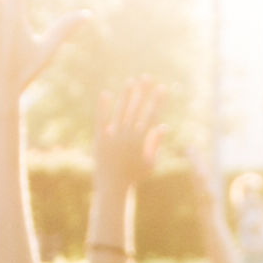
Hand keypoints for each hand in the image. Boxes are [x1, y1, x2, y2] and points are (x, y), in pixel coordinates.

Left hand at [92, 77, 162, 193]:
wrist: (112, 186)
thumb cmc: (133, 175)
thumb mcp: (149, 161)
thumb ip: (155, 143)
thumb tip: (163, 127)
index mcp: (140, 140)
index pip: (151, 115)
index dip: (157, 100)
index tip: (162, 88)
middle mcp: (127, 135)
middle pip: (136, 108)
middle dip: (143, 92)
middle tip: (146, 77)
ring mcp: (112, 136)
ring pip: (121, 110)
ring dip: (126, 95)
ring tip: (131, 82)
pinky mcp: (100, 138)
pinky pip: (101, 119)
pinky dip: (103, 106)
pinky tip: (105, 93)